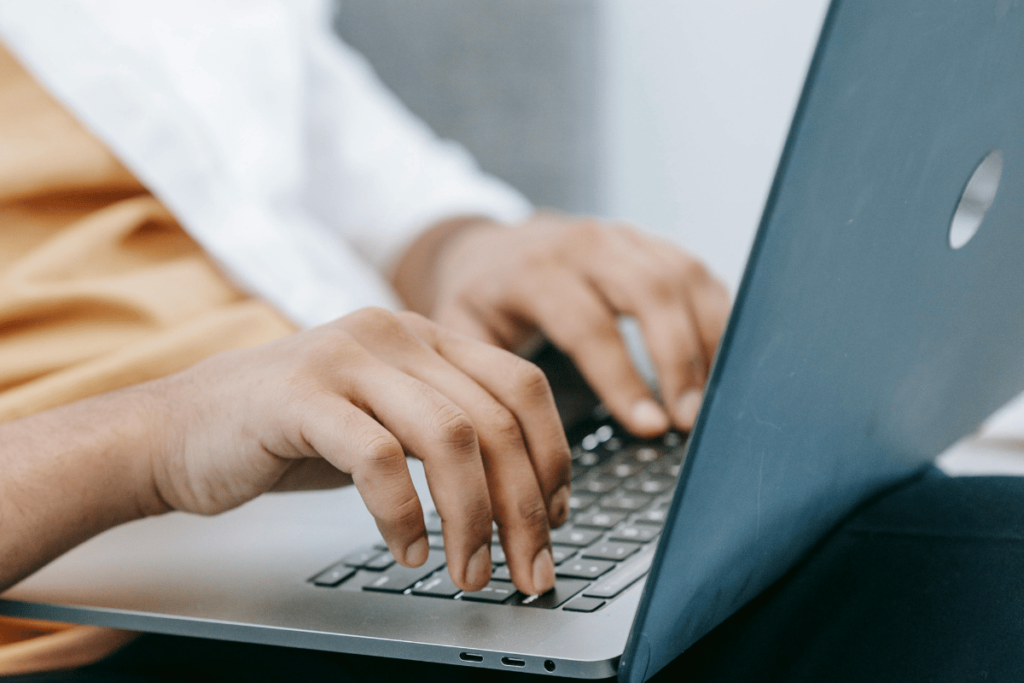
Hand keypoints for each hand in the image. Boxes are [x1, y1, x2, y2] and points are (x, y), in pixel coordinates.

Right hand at [150, 308, 569, 594]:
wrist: (179, 428)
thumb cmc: (289, 432)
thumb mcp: (384, 420)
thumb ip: (445, 434)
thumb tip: (521, 494)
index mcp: (424, 337)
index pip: (522, 386)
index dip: (552, 456)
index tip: (556, 518)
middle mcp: (394, 335)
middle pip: (495, 420)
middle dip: (524, 508)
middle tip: (530, 571)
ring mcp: (347, 359)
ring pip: (451, 437)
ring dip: (473, 519)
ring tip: (470, 572)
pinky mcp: (301, 397)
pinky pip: (378, 460)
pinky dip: (404, 515)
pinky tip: (408, 552)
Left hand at [395, 213, 730, 436]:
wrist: (491, 248)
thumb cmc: (480, 302)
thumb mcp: (461, 333)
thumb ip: (487, 374)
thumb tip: (521, 434)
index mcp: (534, 271)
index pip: (589, 325)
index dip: (624, 379)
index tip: (651, 427)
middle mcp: (584, 244)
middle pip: (650, 291)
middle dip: (679, 359)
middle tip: (691, 419)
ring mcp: (623, 237)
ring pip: (682, 276)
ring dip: (708, 340)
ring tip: (713, 400)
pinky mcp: (651, 243)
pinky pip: (697, 273)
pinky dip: (717, 317)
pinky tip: (721, 362)